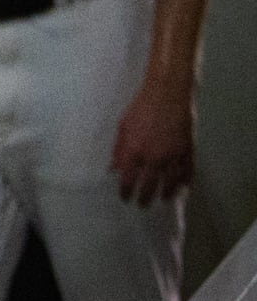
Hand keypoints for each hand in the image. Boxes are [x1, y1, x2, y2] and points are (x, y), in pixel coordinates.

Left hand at [111, 73, 194, 204]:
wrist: (167, 95)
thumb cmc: (140, 108)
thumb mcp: (122, 127)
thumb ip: (119, 150)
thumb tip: (113, 169)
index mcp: (135, 151)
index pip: (129, 179)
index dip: (126, 192)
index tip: (124, 199)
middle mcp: (154, 157)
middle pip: (150, 185)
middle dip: (145, 197)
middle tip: (142, 205)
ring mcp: (173, 155)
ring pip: (171, 182)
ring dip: (166, 193)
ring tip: (163, 200)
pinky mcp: (188, 149)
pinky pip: (188, 170)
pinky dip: (185, 181)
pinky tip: (183, 187)